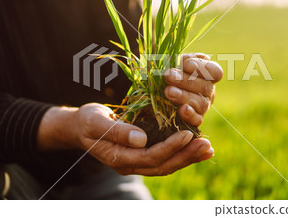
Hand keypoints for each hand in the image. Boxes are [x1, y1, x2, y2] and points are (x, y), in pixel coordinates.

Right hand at [37, 103, 213, 175]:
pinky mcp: (142, 154)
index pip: (150, 157)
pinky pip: (165, 158)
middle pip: (163, 166)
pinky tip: (196, 146)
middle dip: (186, 156)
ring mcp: (137, 162)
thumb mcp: (96, 122)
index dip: (170, 147)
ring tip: (208, 148)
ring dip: (188, 157)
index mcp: (119, 158)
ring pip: (167, 165)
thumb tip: (141, 140)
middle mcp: (130, 164)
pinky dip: (182, 153)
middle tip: (206, 145)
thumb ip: (117, 131)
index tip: (188, 133)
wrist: (80, 127)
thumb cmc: (87, 121)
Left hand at [164, 53, 222, 125]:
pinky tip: (182, 109)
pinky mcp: (194, 120)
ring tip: (169, 91)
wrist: (154, 95)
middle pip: (205, 87)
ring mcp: (203, 106)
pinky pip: (197, 120)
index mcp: (207, 75)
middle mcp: (208, 91)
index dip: (203, 68)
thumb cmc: (165, 74)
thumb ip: (178, 60)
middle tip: (169, 76)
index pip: (215, 72)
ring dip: (184, 96)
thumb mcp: (171, 64)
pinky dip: (190, 114)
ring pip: (201, 103)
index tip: (185, 64)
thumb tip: (179, 60)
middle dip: (185, 80)